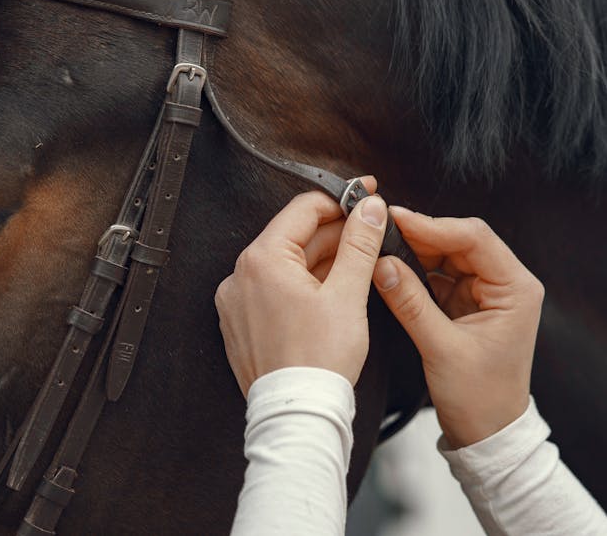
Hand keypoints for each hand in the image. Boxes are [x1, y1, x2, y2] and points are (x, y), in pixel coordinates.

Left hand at [215, 178, 387, 396]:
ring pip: (285, 265)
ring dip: (321, 260)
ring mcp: (237, 301)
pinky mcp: (241, 322)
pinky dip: (302, 285)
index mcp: (261, 261)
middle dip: (335, 233)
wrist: (298, 413)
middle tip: (372, 231)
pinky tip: (331, 292)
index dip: (341, 199)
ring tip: (358, 264)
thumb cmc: (319, 361)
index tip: (367, 195)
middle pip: (294, 237)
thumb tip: (370, 208)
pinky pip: (273, 290)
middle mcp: (239, 276)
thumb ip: (359, 244)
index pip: (303, 209)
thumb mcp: (347, 294)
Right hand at [372, 208, 543, 448]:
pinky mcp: (463, 302)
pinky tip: (389, 268)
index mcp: (515, 288)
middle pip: (458, 240)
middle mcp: (503, 283)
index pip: (474, 238)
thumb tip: (381, 265)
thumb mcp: (441, 348)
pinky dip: (412, 270)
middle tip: (380, 228)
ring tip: (379, 245)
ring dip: (412, 250)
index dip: (432, 225)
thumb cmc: (480, 397)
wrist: (486, 431)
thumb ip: (410, 303)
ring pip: (444, 254)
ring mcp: (482, 292)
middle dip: (419, 234)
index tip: (396, 219)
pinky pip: (435, 274)